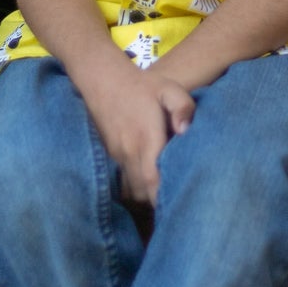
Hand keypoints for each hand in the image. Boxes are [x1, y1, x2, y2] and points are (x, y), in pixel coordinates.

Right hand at [84, 63, 194, 205]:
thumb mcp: (169, 88)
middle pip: (142, 192)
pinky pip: (122, 183)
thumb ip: (183, 107)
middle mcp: (129, 153)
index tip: (179, 204)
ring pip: (130, 191)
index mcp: (146, 139)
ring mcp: (117, 156)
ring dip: (144, 199)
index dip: (163, 197)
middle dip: (156, 204)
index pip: (153, 179)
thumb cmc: (141, 85)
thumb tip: (185, 131)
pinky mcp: (110, 157)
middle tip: (176, 207)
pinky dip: (134, 191)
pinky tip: (147, 191)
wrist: (103, 79)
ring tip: (162, 203)